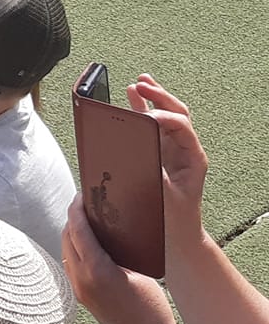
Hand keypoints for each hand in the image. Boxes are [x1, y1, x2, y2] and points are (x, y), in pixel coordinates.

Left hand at [63, 199, 183, 323]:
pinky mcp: (80, 295)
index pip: (78, 229)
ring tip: (89, 220)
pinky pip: (71, 264)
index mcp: (96, 269)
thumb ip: (120, 250)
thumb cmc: (152, 307)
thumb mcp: (140, 271)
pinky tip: (90, 243)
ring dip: (72, 233)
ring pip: (66, 250)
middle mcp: (80, 278)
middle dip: (73, 218)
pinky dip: (75, 249)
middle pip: (66, 237)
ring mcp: (77, 288)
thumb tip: (111, 227)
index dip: (77, 209)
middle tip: (86, 203)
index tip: (82, 194)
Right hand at [129, 77, 209, 244]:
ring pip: (165, 116)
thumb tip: (136, 145)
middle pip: (175, 112)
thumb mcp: (162, 195)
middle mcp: (184, 151)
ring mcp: (172, 151)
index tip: (144, 115)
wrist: (176, 240)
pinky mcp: (159, 155)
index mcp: (192, 158)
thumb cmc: (171, 221)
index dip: (162, 115)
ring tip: (138, 83)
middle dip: (158, 96)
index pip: (180, 124)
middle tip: (141, 85)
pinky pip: (152, 127)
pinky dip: (142, 111)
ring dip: (151, 98)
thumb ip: (152, 169)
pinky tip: (132, 98)